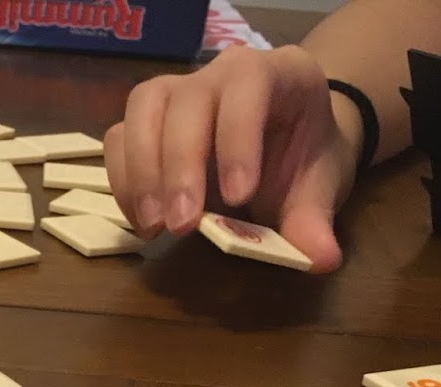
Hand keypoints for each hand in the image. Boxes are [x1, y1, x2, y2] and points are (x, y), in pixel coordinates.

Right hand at [104, 46, 361, 272]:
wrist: (284, 148)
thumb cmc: (302, 158)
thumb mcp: (318, 188)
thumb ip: (315, 221)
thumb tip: (321, 261)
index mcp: (277, 72)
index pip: (248, 85)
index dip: (238, 138)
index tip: (238, 197)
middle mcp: (221, 72)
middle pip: (186, 101)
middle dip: (180, 166)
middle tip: (182, 226)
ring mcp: (178, 91)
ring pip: (143, 110)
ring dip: (141, 173)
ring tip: (153, 227)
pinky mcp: (146, 119)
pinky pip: (119, 138)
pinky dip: (123, 181)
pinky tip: (143, 222)